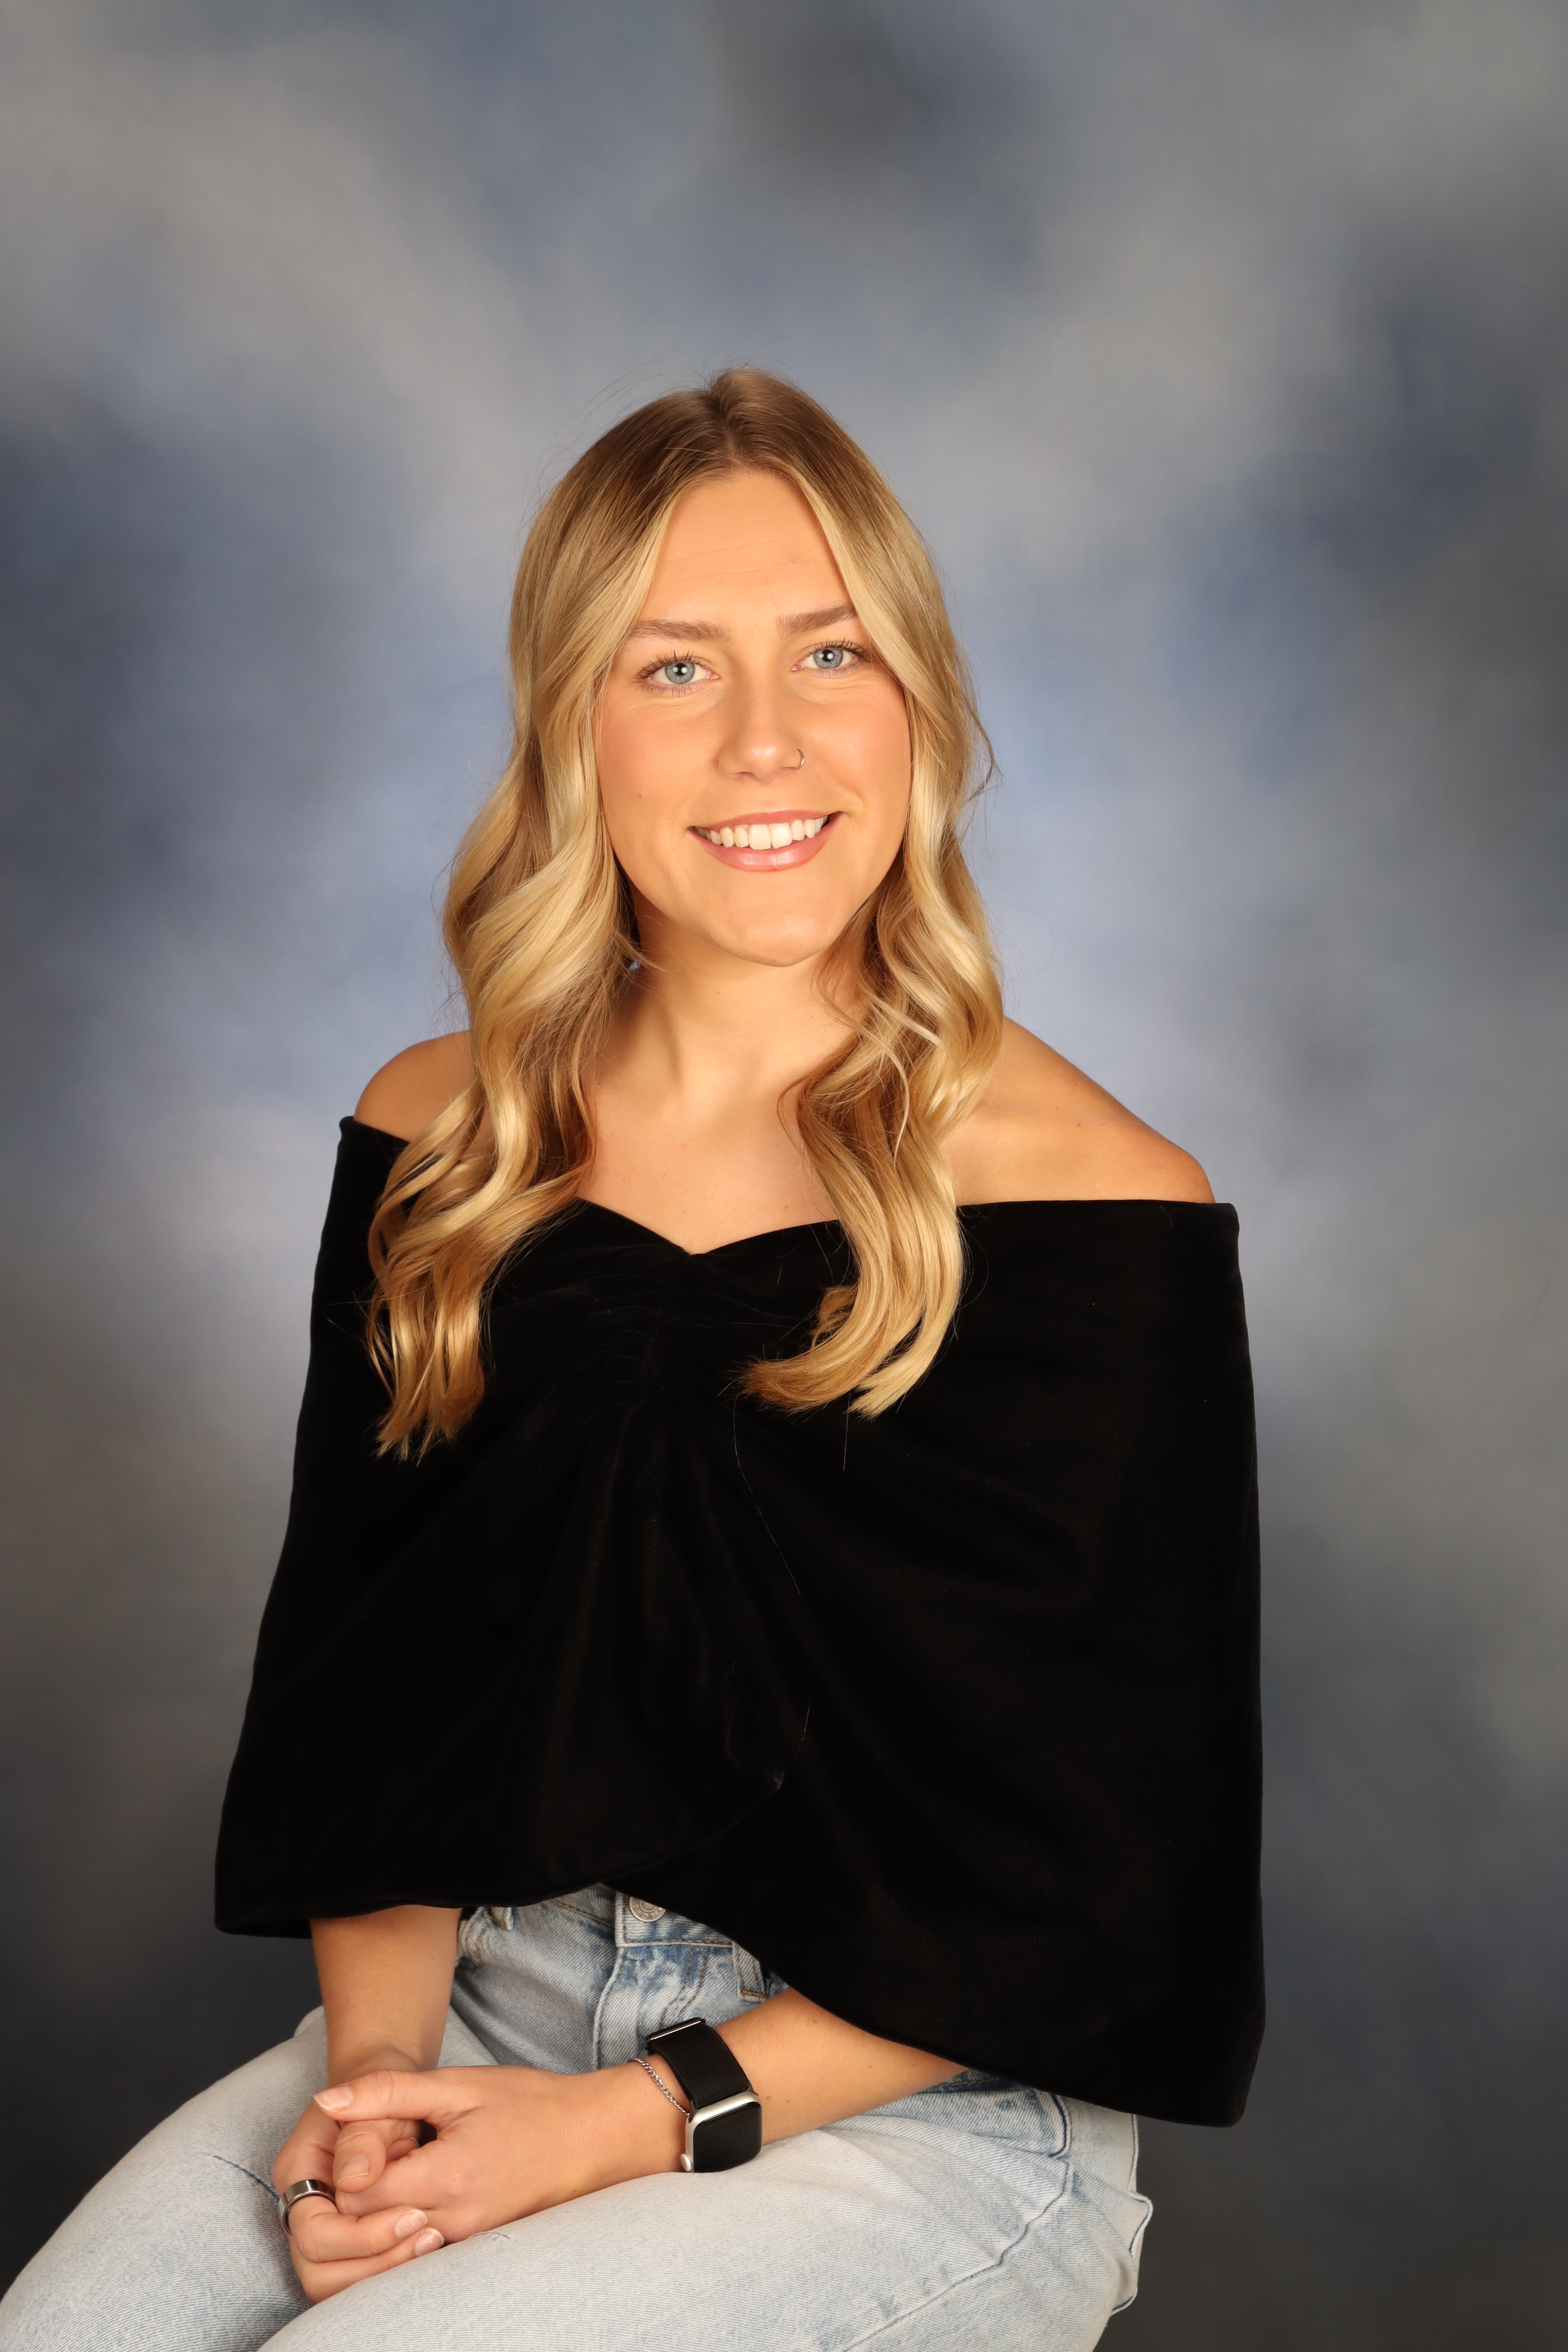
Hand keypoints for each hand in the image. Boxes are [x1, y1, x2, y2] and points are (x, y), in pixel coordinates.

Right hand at [271, 2089, 443, 2303]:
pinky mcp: (343, 2242)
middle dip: (375, 2261)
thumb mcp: (380, 2096)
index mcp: (298, 2168)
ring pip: (333, 2284)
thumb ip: (364, 2132)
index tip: (414, 2215)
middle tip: (429, 2235)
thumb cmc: (384, 2093)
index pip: (314, 2230)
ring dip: (382, 2273)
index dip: (363, 2235)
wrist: (389, 2093)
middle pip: (317, 2269)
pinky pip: (355, 2278)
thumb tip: (354, 2178)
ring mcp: (319, 2226)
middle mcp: (301, 2205)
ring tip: (432, 2241)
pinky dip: (388, 2273)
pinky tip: (426, 2248)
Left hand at [314, 2059, 685, 2241]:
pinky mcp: (476, 2251)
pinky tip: (415, 2195)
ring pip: (390, 2247)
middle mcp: (454, 2221)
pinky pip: (420, 2252)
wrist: (592, 2138)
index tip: (360, 2138)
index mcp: (446, 2176)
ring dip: (378, 2215)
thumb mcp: (458, 2085)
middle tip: (369, 2156)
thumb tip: (326, 2100)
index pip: (359, 2194)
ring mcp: (467, 2243)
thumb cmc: (529, 2104)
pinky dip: (405, 2228)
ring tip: (391, 2174)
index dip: (347, 2166)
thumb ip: (388, 2093)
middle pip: (368, 2228)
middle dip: (356, 2195)